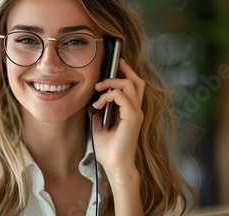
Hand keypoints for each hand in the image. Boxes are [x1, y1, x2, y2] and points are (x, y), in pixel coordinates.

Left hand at [91, 58, 144, 179]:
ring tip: (98, 87)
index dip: (125, 74)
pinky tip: (98, 104)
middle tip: (115, 63)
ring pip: (130, 84)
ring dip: (112, 81)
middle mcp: (136, 110)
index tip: (115, 67)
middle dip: (126, 69)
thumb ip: (98, 112)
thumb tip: (91, 101)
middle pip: (137, 81)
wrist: (115, 165)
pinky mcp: (133, 116)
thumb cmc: (109, 150)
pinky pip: (120, 96)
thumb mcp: (99, 126)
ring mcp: (136, 113)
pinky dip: (107, 96)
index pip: (132, 88)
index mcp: (129, 112)